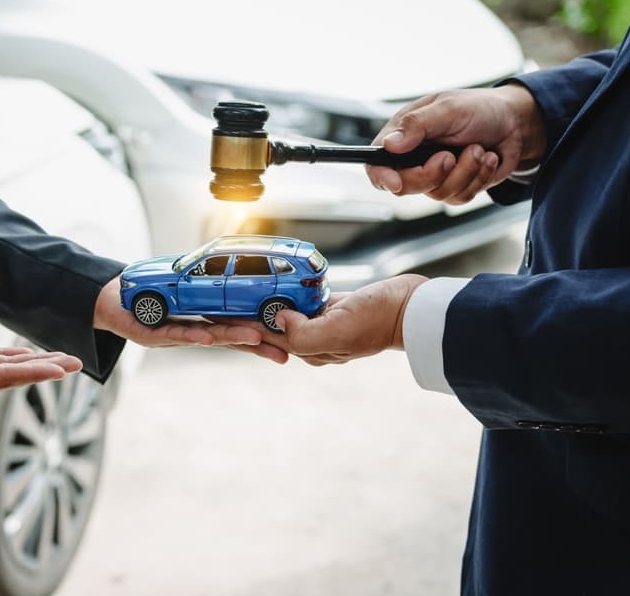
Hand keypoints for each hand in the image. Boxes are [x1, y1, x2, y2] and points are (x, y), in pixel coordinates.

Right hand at [0, 320, 80, 403]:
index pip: (2, 377)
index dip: (33, 372)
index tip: (61, 370)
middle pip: (10, 377)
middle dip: (44, 370)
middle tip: (76, 364)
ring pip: (2, 372)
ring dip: (31, 366)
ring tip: (60, 361)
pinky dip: (9, 361)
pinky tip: (24, 356)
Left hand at [93, 277, 287, 362]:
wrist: (114, 303)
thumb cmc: (151, 300)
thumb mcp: (186, 292)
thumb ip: (211, 290)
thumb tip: (238, 275)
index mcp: (206, 322)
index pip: (240, 330)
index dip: (264, 338)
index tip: (290, 344)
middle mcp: (195, 332)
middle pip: (231, 340)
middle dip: (258, 346)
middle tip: (283, 353)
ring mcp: (176, 335)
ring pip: (209, 337)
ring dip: (232, 338)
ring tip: (254, 340)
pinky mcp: (153, 334)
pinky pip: (177, 333)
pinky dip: (193, 334)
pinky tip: (208, 337)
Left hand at [240, 275, 427, 365]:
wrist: (411, 309)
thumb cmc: (379, 321)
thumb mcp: (338, 330)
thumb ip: (302, 333)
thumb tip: (277, 321)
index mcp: (310, 349)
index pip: (266, 340)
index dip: (242, 329)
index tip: (218, 316)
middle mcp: (314, 339)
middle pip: (271, 327)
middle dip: (247, 316)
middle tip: (222, 299)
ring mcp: (324, 322)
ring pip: (286, 311)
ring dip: (266, 300)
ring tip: (242, 288)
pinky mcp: (334, 306)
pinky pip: (305, 298)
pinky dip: (290, 291)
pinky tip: (277, 280)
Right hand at [367, 84, 545, 203]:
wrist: (515, 122)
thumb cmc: (480, 108)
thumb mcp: (448, 109)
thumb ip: (417, 125)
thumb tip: (389, 144)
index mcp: (404, 135)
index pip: (377, 164)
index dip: (382, 177)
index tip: (397, 183)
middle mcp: (414, 158)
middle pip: (405, 186)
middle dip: (432, 174)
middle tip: (450, 155)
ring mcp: (435, 175)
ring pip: (437, 194)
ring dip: (464, 172)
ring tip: (477, 149)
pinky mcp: (456, 186)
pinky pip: (459, 197)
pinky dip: (478, 178)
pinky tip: (486, 158)